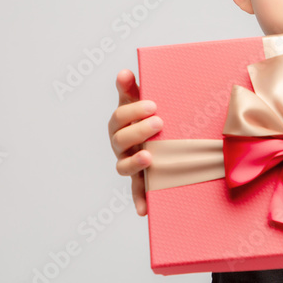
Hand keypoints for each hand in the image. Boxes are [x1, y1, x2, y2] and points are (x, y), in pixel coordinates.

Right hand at [107, 69, 161, 216]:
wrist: (163, 138)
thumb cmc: (149, 118)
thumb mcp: (141, 102)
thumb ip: (131, 89)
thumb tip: (125, 72)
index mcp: (121, 125)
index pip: (119, 117)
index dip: (133, 111)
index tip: (153, 104)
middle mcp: (121, 145)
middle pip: (120, 139)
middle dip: (138, 131)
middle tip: (159, 122)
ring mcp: (129, 163)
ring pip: (123, 166)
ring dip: (134, 163)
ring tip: (149, 157)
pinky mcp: (139, 181)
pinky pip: (137, 193)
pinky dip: (139, 201)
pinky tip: (144, 210)